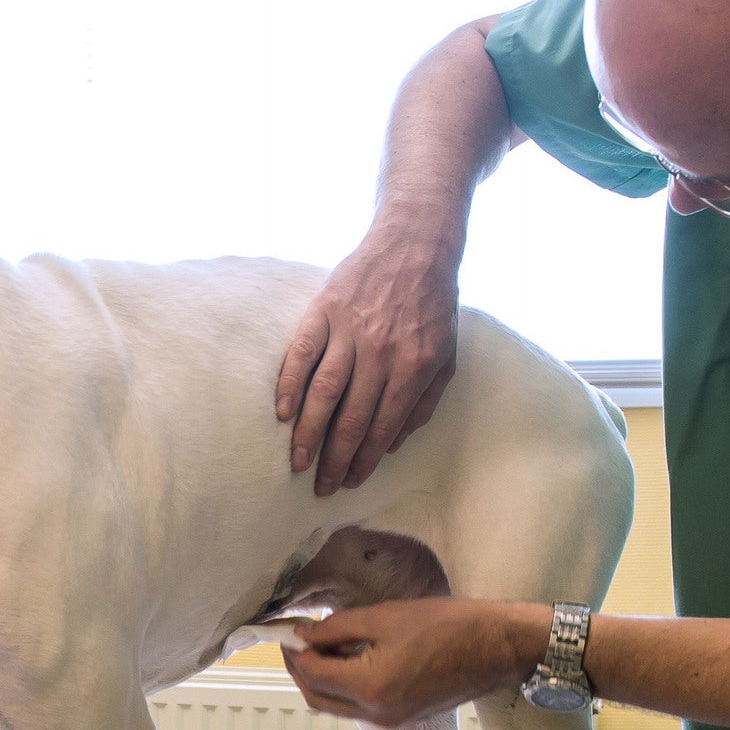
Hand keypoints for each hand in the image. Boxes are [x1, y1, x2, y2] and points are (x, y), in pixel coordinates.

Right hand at [276, 220, 459, 493]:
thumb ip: (424, 402)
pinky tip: (282, 413)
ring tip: (297, 461)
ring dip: (308, 432)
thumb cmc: (432, 306)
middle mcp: (381, 352)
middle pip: (350, 418)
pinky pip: (301, 353)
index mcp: (414, 366)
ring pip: (323, 392)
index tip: (350, 481)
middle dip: (334, 458)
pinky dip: (289, 384)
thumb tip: (392, 443)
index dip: (365, 459)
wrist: (414, 244)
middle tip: (321, 485)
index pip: (382, 426)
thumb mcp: (447, 355)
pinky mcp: (324, 310)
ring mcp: (349, 331)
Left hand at [283, 598, 546, 725]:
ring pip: (334, 706)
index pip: (310, 673)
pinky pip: (356, 707)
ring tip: (318, 644)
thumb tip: (302, 634)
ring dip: (318, 679)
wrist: (495, 648)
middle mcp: (376, 713)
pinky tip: (345, 657)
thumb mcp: (383, 617)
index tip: (286, 629)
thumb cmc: (446, 625)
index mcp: (369, 688)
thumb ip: (335, 628)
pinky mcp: (401, 718)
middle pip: (316, 697)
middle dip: (298, 669)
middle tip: (295, 638)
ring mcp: (389, 720)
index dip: (292, 651)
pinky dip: (341, 686)